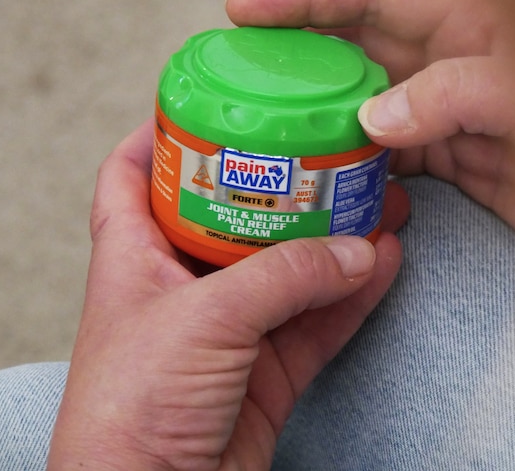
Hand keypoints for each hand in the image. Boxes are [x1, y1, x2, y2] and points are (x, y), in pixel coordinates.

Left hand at [47, 119, 406, 469]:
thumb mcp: (203, 319)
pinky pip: (317, 320)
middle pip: (235, 215)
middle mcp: (181, 285)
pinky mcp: (266, 370)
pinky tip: (383, 262)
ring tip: (377, 202)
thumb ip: (284, 278)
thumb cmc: (130, 410)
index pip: (134, 174)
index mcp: (134, 256)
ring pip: (289, 268)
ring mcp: (228, 329)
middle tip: (328, 152)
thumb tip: (355, 249)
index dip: (164, 133)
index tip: (213, 104)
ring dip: (333, 239)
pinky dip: (351, 294)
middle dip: (284, 186)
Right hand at [227, 0, 514, 278]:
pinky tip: (322, 171)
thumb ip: (455, 94)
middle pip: (358, 44)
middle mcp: (452, 65)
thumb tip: (374, 116)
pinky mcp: (452, 163)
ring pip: (363, 103)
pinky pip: (385, 156)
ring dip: (317, 111)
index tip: (250, 9)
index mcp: (471, 26)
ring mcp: (449, 115)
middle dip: (299, 52)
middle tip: (242, 70)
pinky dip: (350, 162)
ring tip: (266, 122)